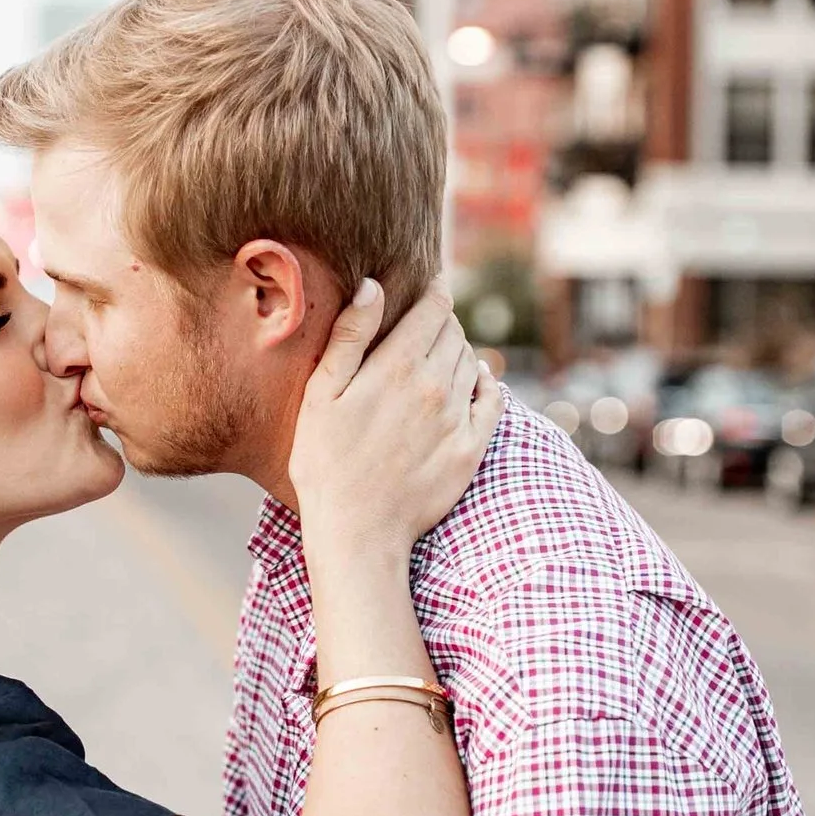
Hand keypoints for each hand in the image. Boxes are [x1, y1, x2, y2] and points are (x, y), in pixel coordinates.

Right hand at [286, 280, 500, 564]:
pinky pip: (492, 401)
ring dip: (460, 350)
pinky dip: (487, 382)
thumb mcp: (321, 395)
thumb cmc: (325, 463)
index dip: (435, 291)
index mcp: (396, 367)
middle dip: (443, 321)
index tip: (433, 283)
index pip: (433, 310)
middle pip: (454, 333)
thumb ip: (350, 336)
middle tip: (428, 323)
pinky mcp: (471, 448)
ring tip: (442, 353)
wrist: (357, 531)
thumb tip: (373, 286)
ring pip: (472, 362)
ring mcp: (457, 418)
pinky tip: (477, 381)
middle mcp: (434, 386)